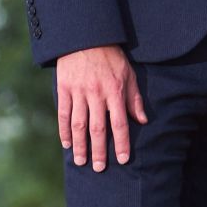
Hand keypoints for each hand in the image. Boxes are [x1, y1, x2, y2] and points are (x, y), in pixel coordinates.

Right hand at [56, 46, 146, 171]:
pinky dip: (64, 131)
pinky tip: (67, 144)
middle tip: (99, 168)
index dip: (122, 143)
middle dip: (99, 151)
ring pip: (78, 125)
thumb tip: (142, 121)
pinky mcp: (64, 89)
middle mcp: (96, 94)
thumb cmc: (111, 57)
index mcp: (115, 91)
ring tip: (81, 161)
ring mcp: (78, 92)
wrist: (85, 37)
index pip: (119, 123)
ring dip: (80, 145)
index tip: (123, 160)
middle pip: (98, 129)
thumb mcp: (128, 74)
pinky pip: (63, 114)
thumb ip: (134, 98)